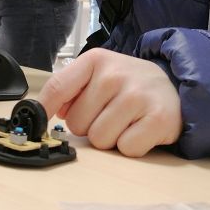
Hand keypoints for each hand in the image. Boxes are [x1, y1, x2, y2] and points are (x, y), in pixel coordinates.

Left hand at [38, 49, 181, 156]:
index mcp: (95, 60)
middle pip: (77, 123)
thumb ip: (71, 88)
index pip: (57, 88)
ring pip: (99, 139)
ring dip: (110, 138)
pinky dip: (131, 146)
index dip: (43, 111)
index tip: (36, 125)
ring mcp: (137, 96)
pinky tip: (139, 129)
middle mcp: (115, 74)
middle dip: (89, 126)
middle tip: (108, 115)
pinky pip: (126, 149)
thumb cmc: (128, 85)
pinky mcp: (158, 119)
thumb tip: (47, 111)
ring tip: (124, 122)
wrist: (172, 87)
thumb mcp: (99, 74)